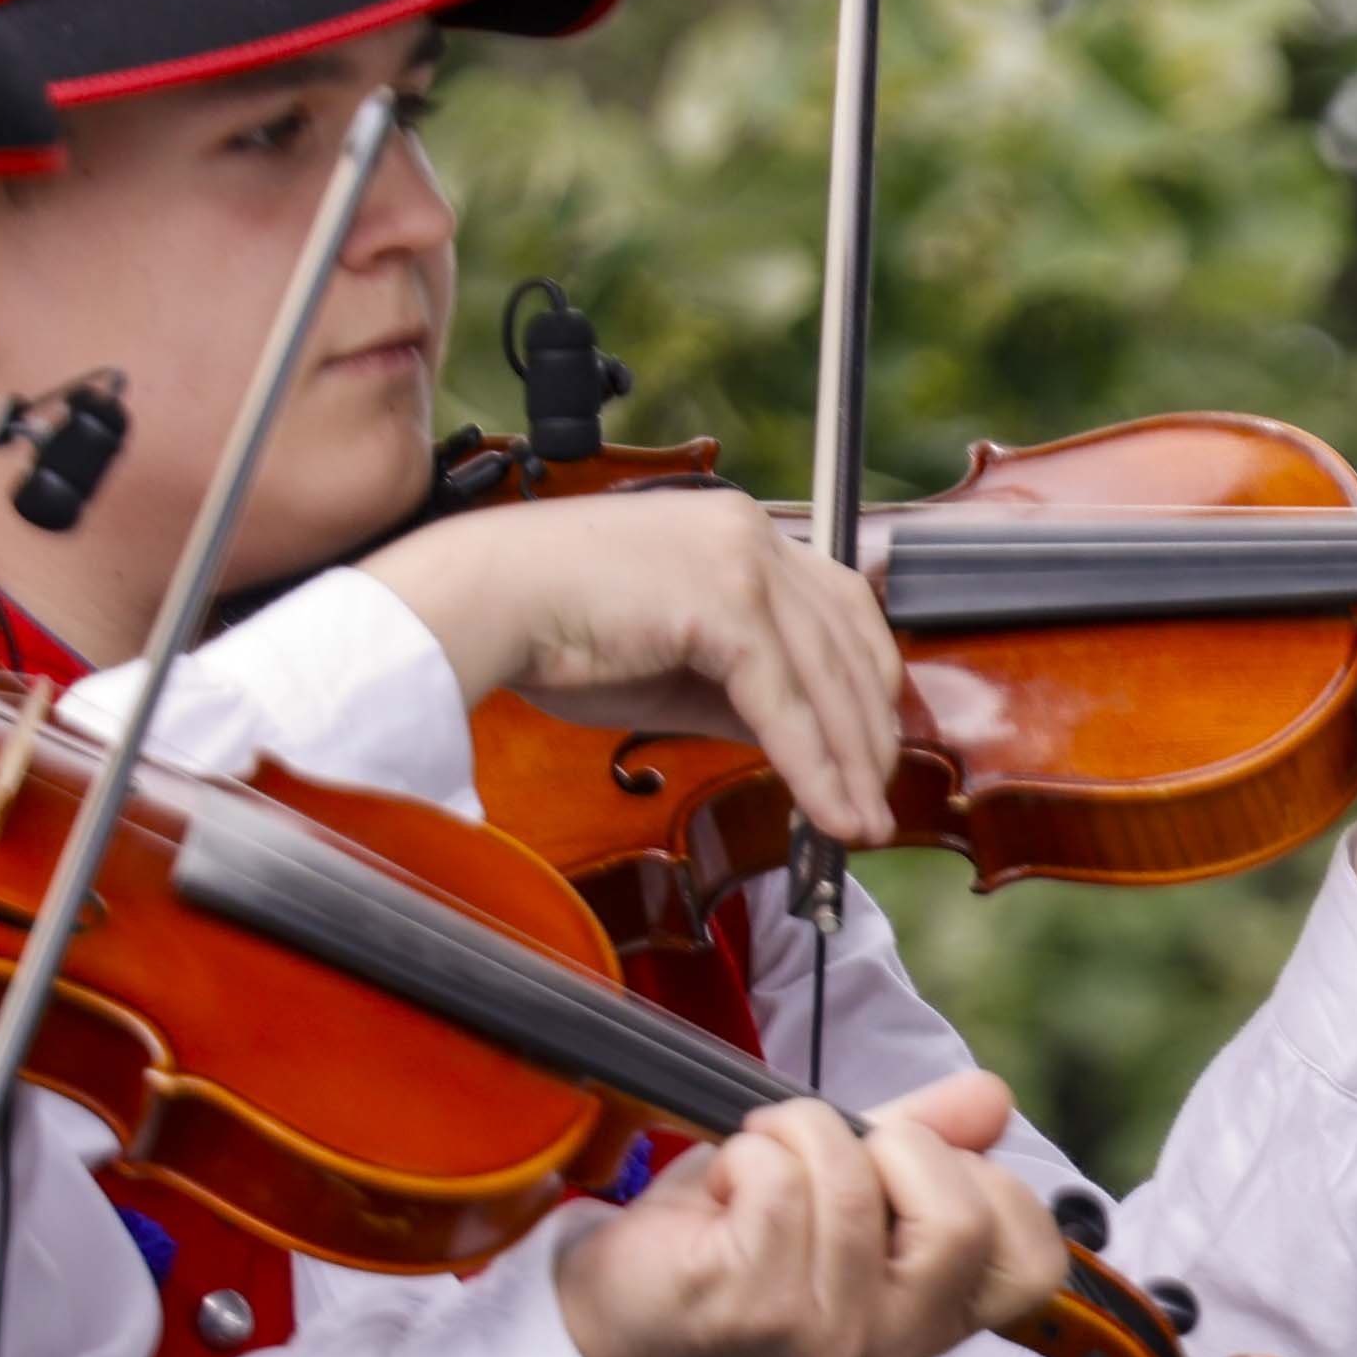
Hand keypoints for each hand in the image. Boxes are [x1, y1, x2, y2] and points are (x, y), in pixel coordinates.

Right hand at [358, 489, 908, 847]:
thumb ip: (744, 692)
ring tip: (862, 825)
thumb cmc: (556, 630)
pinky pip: (786, 704)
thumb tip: (806, 749)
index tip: (873, 745)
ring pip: (827, 679)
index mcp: (741, 531)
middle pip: (849, 643)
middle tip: (877, 799)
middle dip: (870, 732)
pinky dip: (814, 768)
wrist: (479, 602)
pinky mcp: (722, 604)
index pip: (841, 607)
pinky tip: (831, 815)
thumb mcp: (676, 664)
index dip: (868, 681)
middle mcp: (752, 533)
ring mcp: (741, 561)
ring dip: (852, 764)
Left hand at [548, 1070, 1068, 1356]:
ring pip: (853, 1181)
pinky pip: (778, 1181)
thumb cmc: (746, 1237)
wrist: (627, 1304)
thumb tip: (992, 1096)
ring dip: (795, 1135)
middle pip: (962, 1222)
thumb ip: (928, 1139)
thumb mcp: (853, 1179)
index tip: (913, 1170)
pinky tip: (726, 1190)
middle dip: (896, 1147)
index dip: (987, 1184)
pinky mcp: (753, 1305)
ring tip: (760, 1164)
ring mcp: (828, 1329)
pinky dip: (747, 1154)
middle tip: (836, 1157)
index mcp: (940, 1310)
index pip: (1035, 1262)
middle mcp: (899, 1333)